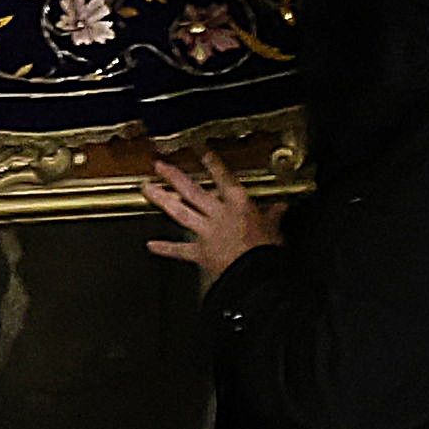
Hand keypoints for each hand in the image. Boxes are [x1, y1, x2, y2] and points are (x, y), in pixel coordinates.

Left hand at [140, 153, 275, 279]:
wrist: (256, 276)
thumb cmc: (267, 253)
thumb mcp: (275, 230)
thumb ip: (274, 216)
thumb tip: (281, 207)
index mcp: (239, 204)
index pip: (224, 178)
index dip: (212, 164)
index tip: (201, 152)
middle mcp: (218, 214)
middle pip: (192, 190)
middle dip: (174, 176)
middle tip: (159, 165)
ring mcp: (206, 232)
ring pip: (180, 211)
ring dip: (162, 199)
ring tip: (147, 188)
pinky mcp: (200, 253)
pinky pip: (180, 250)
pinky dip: (165, 248)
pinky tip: (151, 245)